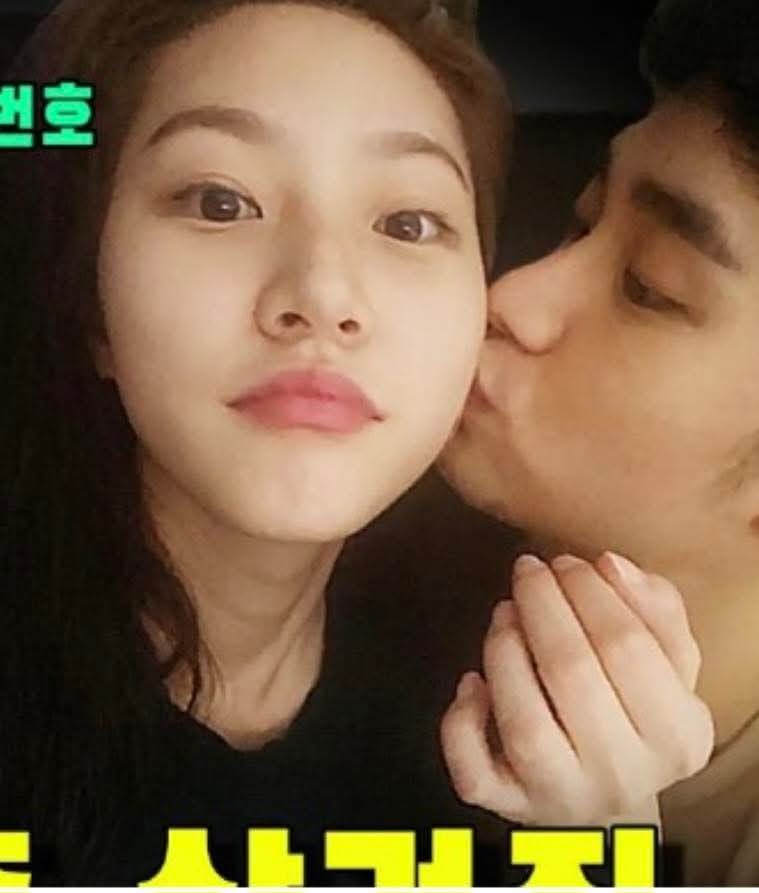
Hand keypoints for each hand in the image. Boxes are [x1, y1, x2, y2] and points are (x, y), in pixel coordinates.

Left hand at [440, 552, 713, 825]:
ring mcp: (561, 797)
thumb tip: (611, 564)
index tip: (567, 561)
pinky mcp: (508, 808)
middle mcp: (623, 775)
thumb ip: (655, 608)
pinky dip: (462, 722)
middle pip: (571, 674)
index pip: (628, 646)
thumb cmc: (636, 713)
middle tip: (528, 570)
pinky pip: (474, 771)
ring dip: (505, 650)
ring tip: (505, 610)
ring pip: (523, 722)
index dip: (589, 592)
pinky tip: (472, 684)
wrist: (607, 804)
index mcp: (677, 735)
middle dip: (542, 606)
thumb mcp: (668, 664)